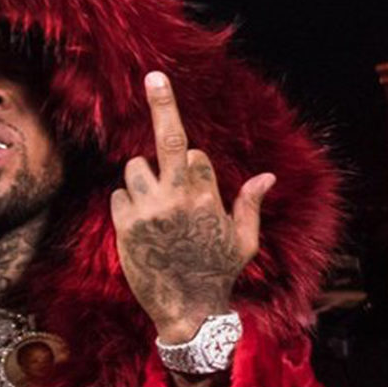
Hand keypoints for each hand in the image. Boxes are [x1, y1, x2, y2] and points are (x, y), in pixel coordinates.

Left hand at [111, 71, 274, 343]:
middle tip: (154, 76)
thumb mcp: (244, 241)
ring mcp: (149, 210)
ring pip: (136, 168)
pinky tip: (142, 226)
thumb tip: (268, 176)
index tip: (193, 178)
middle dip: (164, 105)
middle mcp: (178, 198)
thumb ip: (250, 204)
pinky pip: (119, 195)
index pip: (195, 154)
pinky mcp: (125, 225)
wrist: (186, 309)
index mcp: (209, 198)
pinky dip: (128, 203)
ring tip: (156, 206)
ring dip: (143, 177)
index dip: (193, 164)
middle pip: (169, 140)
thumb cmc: (218, 273)